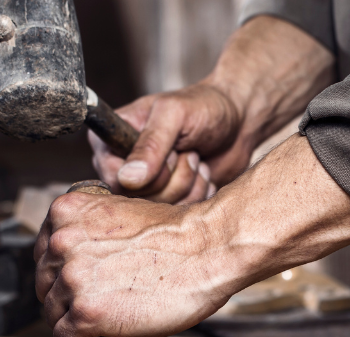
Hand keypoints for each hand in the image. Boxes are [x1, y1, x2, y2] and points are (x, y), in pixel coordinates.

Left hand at [37, 136, 349, 336]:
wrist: (207, 249)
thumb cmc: (177, 237)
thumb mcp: (119, 217)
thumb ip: (88, 235)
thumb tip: (75, 269)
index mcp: (66, 211)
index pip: (43, 252)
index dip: (63, 274)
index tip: (82, 286)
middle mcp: (62, 240)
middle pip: (45, 284)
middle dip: (69, 300)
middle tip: (100, 308)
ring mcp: (72, 277)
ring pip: (52, 314)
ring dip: (76, 323)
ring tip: (107, 323)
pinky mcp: (86, 311)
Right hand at [90, 83, 240, 202]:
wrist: (238, 122)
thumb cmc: (204, 107)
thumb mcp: (175, 115)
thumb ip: (151, 144)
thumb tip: (128, 178)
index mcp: (111, 142)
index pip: (113, 178)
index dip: (146, 173)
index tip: (171, 151)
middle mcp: (123, 167)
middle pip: (137, 200)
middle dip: (174, 177)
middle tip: (187, 151)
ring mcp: (146, 186)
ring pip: (160, 209)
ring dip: (189, 183)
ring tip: (196, 158)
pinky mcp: (170, 200)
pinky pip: (179, 215)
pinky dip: (199, 193)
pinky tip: (203, 173)